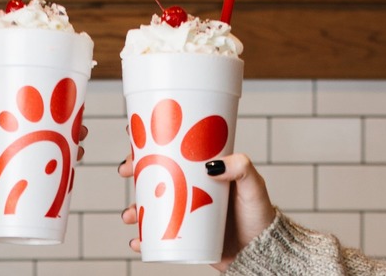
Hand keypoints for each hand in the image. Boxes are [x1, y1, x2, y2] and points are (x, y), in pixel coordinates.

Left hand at [0, 84, 89, 219]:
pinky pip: (26, 177)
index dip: (41, 99)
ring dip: (58, 149)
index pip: (18, 103)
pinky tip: (63, 174)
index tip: (63, 95)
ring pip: (35, 151)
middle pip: (34, 127)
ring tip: (78, 148)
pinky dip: (44, 175)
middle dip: (59, 125)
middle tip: (79, 125)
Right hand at [118, 152, 275, 271]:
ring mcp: (183, 210)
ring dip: (133, 208)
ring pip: (149, 204)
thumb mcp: (253, 185)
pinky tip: (138, 241)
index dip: (150, 139)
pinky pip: (155, 235)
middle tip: (124, 170)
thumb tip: (211, 165)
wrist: (261, 252)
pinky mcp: (183, 234)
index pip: (173, 147)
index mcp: (202, 168)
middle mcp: (189, 186)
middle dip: (133, 169)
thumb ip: (241, 168)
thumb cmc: (259, 214)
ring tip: (129, 215)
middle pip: (153, 172)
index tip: (131, 133)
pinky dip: (143, 239)